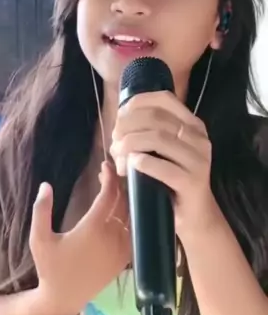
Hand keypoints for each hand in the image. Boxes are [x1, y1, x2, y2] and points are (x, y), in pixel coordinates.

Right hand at [29, 163, 130, 314]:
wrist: (64, 298)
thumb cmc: (50, 267)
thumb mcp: (39, 239)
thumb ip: (41, 210)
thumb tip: (46, 185)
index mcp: (93, 228)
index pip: (110, 194)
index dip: (109, 176)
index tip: (104, 164)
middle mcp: (112, 237)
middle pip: (124, 202)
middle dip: (117, 184)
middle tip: (107, 173)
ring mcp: (121, 249)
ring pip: (131, 216)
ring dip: (125, 200)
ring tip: (114, 189)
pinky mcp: (125, 259)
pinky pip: (134, 232)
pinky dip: (131, 217)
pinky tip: (123, 210)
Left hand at [110, 91, 218, 238]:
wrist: (194, 216)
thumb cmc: (172, 180)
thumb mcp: (162, 151)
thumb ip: (147, 132)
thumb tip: (118, 120)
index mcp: (192, 125)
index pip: (163, 99)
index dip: (135, 104)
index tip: (119, 118)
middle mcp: (199, 138)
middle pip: (155, 118)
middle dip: (126, 128)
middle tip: (114, 144)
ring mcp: (199, 159)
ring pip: (158, 138)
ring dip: (130, 145)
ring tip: (119, 158)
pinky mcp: (193, 182)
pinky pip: (162, 167)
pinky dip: (141, 163)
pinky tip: (130, 167)